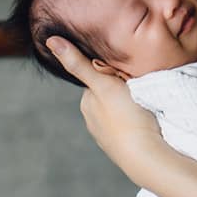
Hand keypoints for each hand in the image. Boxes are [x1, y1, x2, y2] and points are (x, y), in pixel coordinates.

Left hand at [44, 35, 164, 184]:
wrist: (146, 156)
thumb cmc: (126, 116)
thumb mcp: (103, 84)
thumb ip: (79, 63)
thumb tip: (50, 41)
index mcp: (87, 102)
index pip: (97, 78)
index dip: (112, 72)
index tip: (127, 71)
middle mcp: (92, 121)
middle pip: (107, 95)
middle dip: (119, 89)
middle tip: (139, 86)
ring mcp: (108, 137)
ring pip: (119, 112)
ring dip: (129, 107)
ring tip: (145, 106)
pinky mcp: (123, 149)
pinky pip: (129, 128)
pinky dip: (136, 123)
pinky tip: (147, 122)